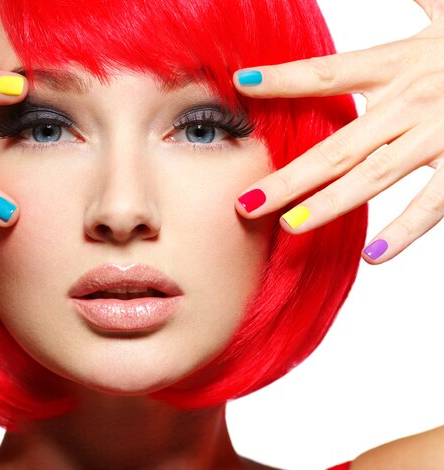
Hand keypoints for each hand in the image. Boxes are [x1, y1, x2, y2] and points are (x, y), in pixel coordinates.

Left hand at [233, 0, 443, 264]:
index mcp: (399, 63)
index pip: (327, 73)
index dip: (283, 79)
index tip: (242, 85)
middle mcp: (411, 102)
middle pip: (336, 146)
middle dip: (289, 177)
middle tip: (246, 204)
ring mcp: (439, 136)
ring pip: (373, 177)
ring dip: (330, 204)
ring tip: (290, 226)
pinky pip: (434, 202)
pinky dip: (405, 229)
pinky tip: (372, 255)